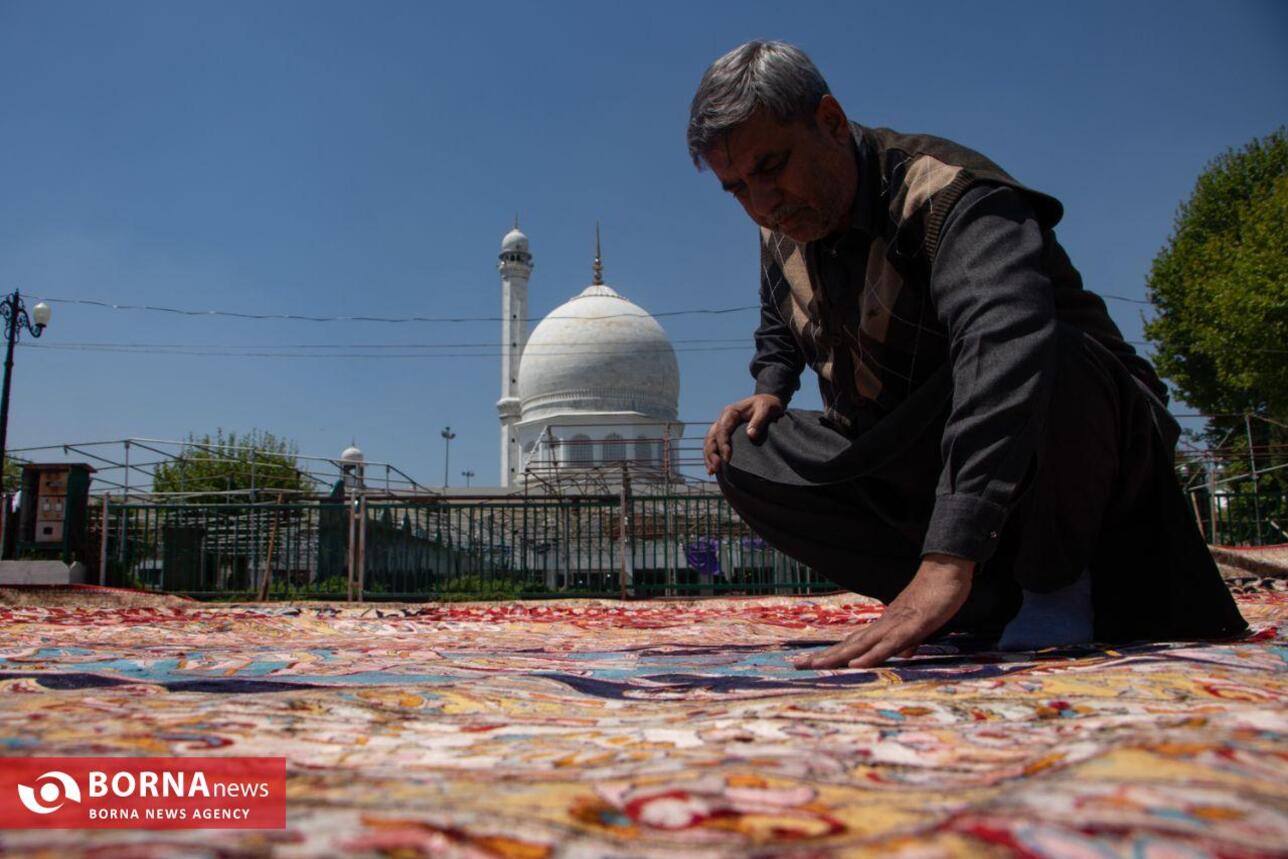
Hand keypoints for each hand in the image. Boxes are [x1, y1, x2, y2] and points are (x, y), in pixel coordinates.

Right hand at [704, 394, 784, 473]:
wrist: (767, 401)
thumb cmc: (767, 404)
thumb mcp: (765, 408)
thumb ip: (758, 420)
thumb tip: (750, 435)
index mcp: (730, 412)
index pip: (722, 430)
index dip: (723, 445)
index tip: (727, 459)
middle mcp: (723, 419)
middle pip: (712, 437)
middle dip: (712, 453)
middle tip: (716, 468)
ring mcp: (723, 426)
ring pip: (710, 442)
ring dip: (709, 456)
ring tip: (711, 471)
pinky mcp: (726, 433)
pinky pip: (714, 444)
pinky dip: (712, 455)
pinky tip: (713, 468)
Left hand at [792, 554, 974, 668]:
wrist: (947, 571)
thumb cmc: (934, 597)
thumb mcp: (921, 625)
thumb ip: (911, 640)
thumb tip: (905, 653)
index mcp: (884, 626)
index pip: (852, 643)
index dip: (832, 654)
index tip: (810, 662)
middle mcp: (883, 625)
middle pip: (848, 644)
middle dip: (824, 656)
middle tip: (796, 665)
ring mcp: (895, 624)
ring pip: (861, 645)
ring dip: (838, 656)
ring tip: (816, 667)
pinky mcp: (911, 625)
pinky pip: (888, 644)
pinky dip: (871, 656)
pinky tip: (855, 664)